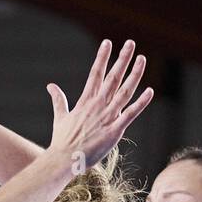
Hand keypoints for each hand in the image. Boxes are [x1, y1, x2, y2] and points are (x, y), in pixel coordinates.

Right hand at [45, 39, 152, 171]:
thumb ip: (58, 100)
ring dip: (134, 74)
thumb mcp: (60, 117)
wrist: (64, 159)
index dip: (102, 58)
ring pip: (125, 91)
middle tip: (130, 42)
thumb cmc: (62, 141)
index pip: (95, 74)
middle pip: (113, 77)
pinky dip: (141, 103)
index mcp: (85, 101)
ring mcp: (107, 117)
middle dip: (122, 59)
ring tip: (141, 58)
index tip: (107, 43)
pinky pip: (131, 114)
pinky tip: (150, 91)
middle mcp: (98, 105)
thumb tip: (50, 86)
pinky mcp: (114, 131)